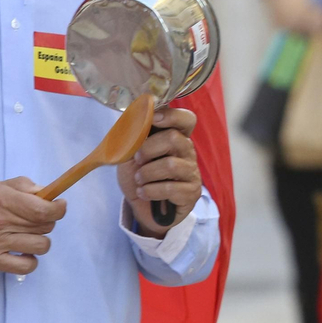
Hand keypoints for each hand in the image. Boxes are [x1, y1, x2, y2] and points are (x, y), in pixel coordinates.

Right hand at [0, 178, 65, 273]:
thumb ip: (20, 186)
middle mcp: (2, 223)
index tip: (58, 206)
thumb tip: (46, 193)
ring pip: (42, 246)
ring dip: (40, 240)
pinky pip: (27, 266)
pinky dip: (30, 260)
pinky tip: (22, 252)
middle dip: (47, 220)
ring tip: (28, 236)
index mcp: (3, 200)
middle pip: (46, 226)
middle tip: (35, 219)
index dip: (59, 208)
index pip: (46, 209)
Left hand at [116, 107, 201, 238]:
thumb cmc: (138, 176)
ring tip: (139, 180)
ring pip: (170, 165)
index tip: (153, 119)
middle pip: (174, 138)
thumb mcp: (129, 154)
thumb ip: (133, 138)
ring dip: (147, 173)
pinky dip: (151, 191)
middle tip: (137, 159)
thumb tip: (132, 121)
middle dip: (148, 149)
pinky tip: (144, 193)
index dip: (172, 115)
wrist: (140, 207)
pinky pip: (171, 189)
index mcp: (175, 138)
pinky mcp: (191, 193)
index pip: (186, 119)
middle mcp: (187, 152)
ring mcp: (192, 173)